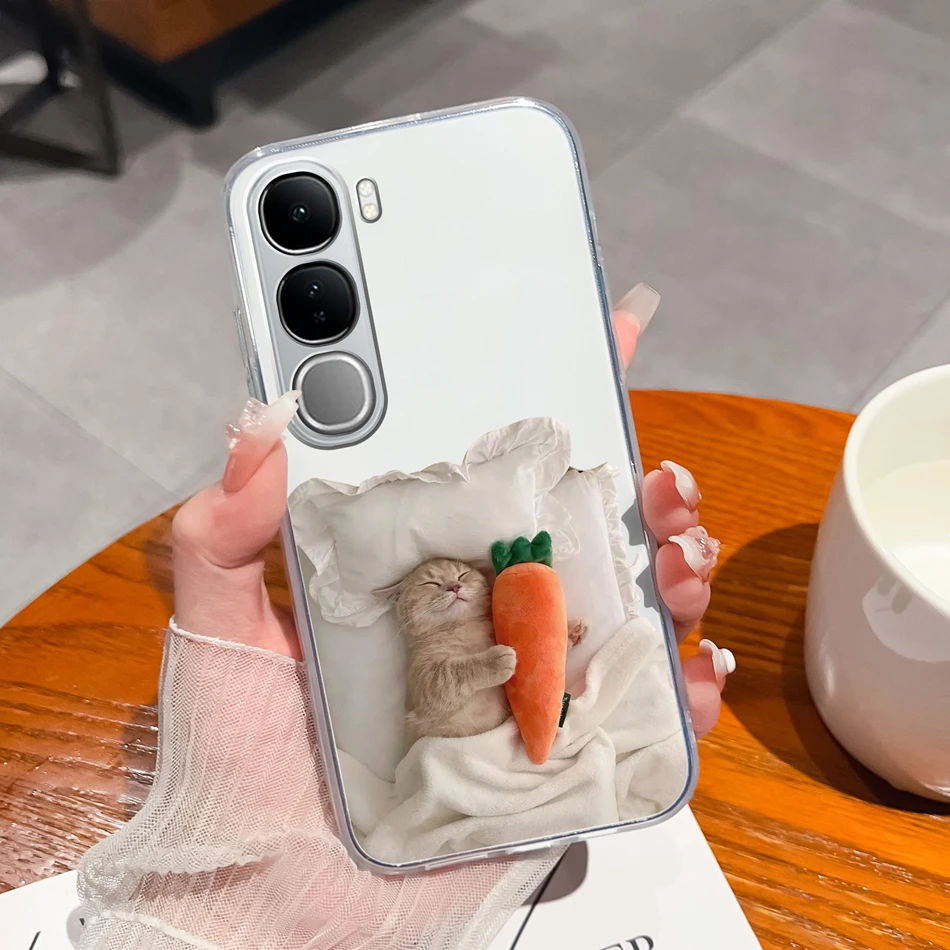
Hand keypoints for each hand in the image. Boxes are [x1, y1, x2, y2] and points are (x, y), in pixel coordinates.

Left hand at [172, 285, 730, 733]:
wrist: (269, 904)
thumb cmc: (242, 771)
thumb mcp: (220, 635)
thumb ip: (223, 535)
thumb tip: (255, 426)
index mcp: (421, 575)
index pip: (493, 478)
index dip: (547, 413)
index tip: (595, 343)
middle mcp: (484, 621)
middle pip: (584, 536)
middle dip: (639, 492)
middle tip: (657, 477)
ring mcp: (528, 688)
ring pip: (630, 611)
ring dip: (675, 572)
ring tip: (679, 557)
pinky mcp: (558, 762)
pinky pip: (644, 718)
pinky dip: (686, 690)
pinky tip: (696, 668)